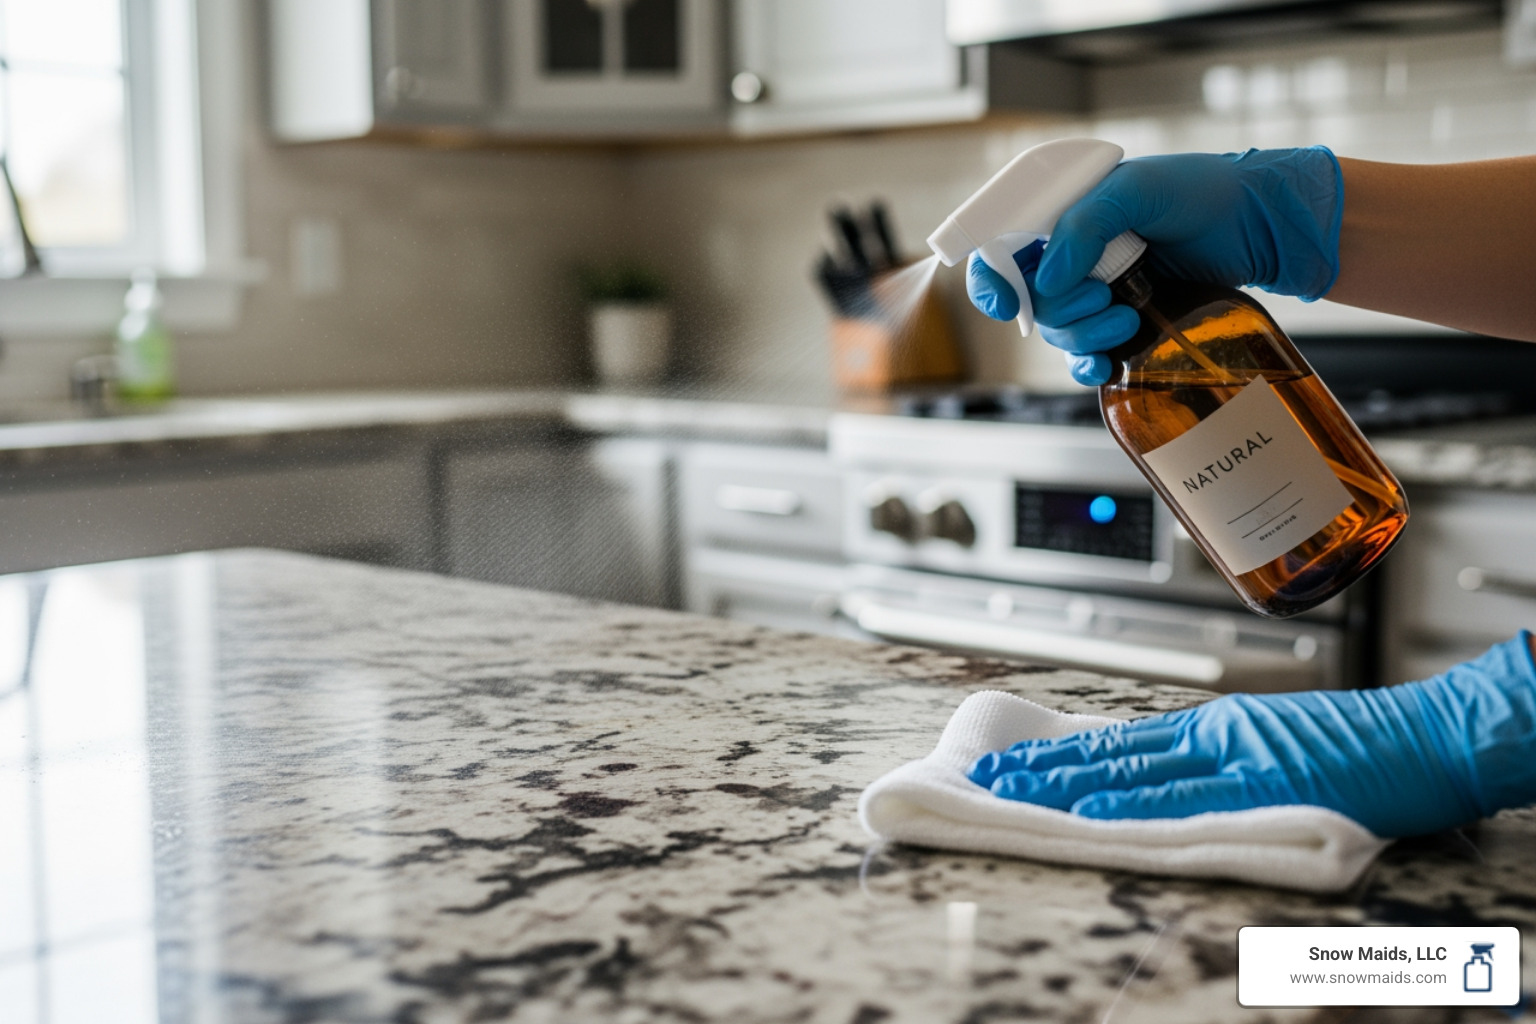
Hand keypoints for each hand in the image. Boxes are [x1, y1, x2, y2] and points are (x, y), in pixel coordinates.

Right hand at [965, 147, 1343, 385]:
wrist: (1259, 225)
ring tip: (1128, 316)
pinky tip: (1107, 362)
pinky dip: (1089, 365)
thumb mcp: (1139, 189)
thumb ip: (1086, 224)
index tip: (1006, 303)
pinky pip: (1085, 359)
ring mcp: (1096, 293)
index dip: (992, 283)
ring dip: (1084, 335)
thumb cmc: (1202, 192)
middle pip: (1030, 304)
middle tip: (1103, 293)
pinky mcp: (1122, 325)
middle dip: (1061, 309)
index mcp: (1062, 217)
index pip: (1001, 252)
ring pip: (1058, 334)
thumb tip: (1047, 278)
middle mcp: (1072, 257)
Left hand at [967, 634, 1535, 838]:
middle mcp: (1215, 734)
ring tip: (1014, 791)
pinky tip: (1095, 808)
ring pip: (1134, 770)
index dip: (1065, 754)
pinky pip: (1187, 797)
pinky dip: (1137, 801)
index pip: (1124, 741)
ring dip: (1069, 783)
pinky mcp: (1265, 782)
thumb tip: (1170, 778)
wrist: (1430, 734)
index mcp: (1218, 726)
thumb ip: (1225, 760)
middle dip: (1047, 767)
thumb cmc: (1365, 744)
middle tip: (988, 777)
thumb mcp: (1279, 742)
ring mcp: (1236, 756)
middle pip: (1114, 751)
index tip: (1018, 763)